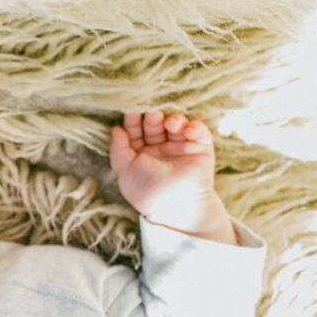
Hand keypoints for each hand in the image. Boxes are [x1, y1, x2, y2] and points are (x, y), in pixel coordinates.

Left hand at [109, 110, 225, 233]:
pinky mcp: (200, 148)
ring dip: (173, 119)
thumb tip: (116, 129)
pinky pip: (198, 131)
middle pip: (155, 125)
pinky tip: (186, 130)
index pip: (136, 132)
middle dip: (152, 117)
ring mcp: (180, 148)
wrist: (177, 205)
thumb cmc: (147, 189)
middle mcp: (160, 150)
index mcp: (141, 155)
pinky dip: (194, 126)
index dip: (133, 121)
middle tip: (152, 115)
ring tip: (169, 123)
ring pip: (176, 124)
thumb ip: (118, 149)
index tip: (131, 111)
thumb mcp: (125, 169)